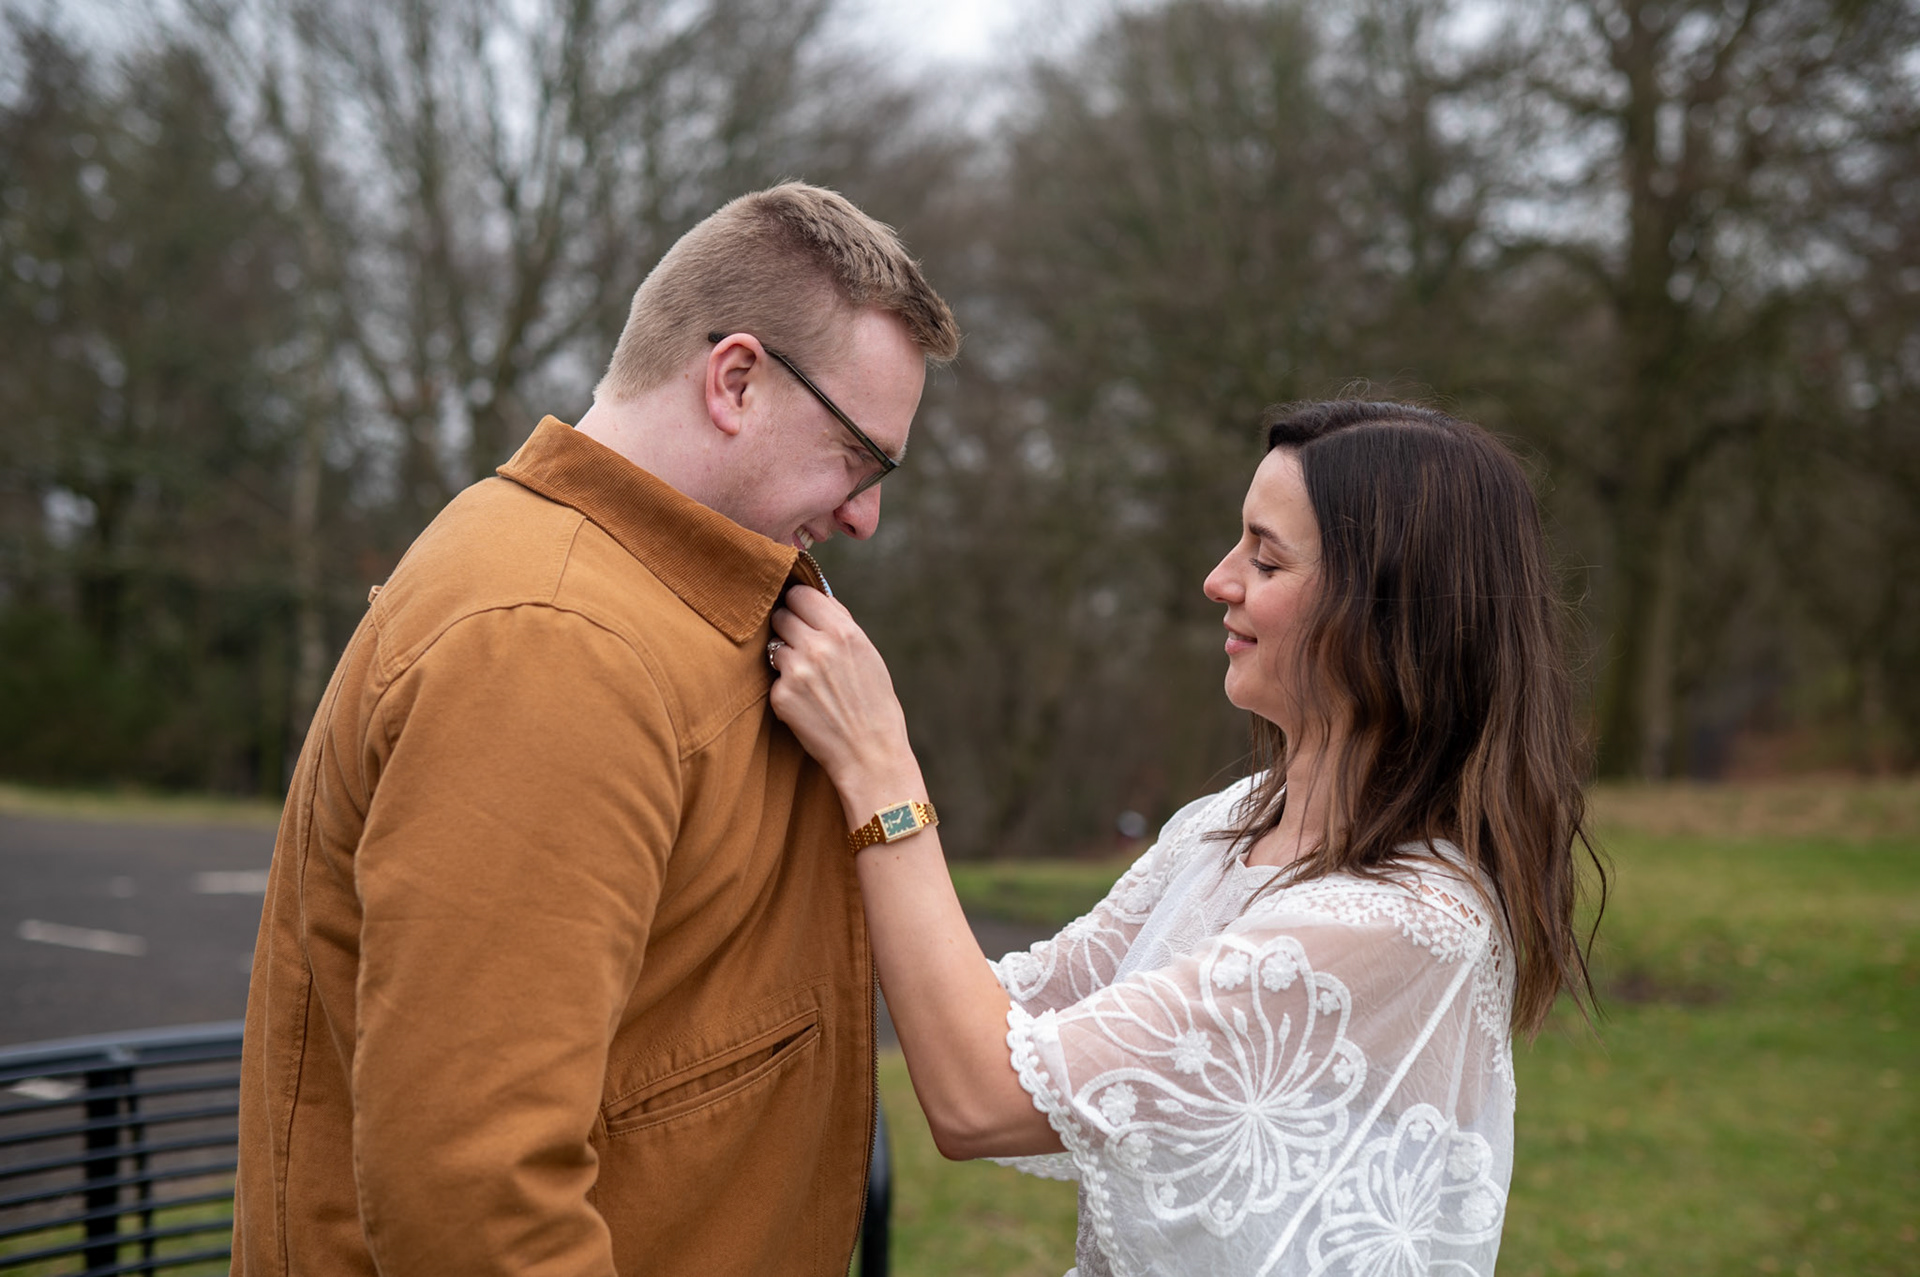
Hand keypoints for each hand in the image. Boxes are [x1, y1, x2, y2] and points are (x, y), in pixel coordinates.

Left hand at [768, 586, 922, 816]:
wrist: (870, 755)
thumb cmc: (875, 706)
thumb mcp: (869, 655)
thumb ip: (841, 624)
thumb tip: (818, 598)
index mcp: (844, 631)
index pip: (801, 594)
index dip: (800, 603)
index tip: (802, 613)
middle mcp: (818, 646)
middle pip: (781, 615)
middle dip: (789, 627)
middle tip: (803, 647)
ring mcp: (796, 671)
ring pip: (774, 646)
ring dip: (785, 657)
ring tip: (808, 679)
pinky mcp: (781, 696)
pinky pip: (774, 678)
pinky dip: (785, 687)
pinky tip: (806, 703)